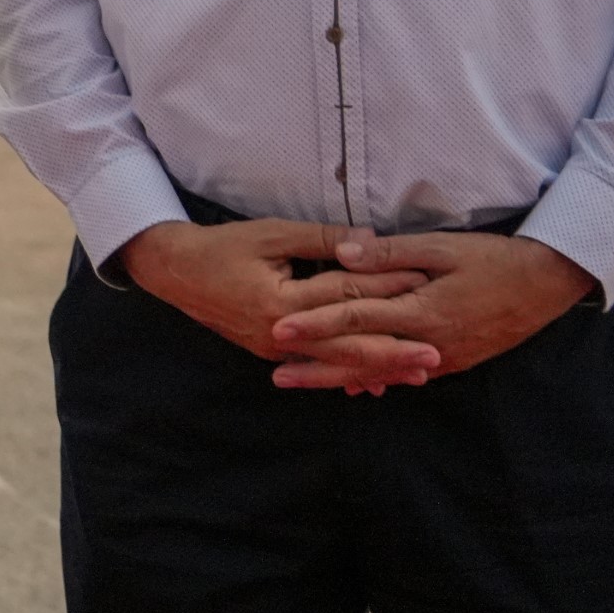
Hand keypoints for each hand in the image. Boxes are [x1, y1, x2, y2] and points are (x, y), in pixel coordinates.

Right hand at [119, 218, 440, 392]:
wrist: (178, 272)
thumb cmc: (224, 246)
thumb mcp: (272, 233)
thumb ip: (321, 239)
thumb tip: (369, 240)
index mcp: (281, 303)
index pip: (344, 296)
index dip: (385, 287)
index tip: (423, 283)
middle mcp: (281, 336)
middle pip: (347, 345)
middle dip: (394, 350)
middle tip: (435, 355)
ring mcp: (276, 351)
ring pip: (336, 363)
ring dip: (378, 368)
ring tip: (418, 374)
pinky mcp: (274, 354)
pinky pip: (318, 366)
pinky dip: (348, 371)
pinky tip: (374, 379)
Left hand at [270, 231, 596, 385]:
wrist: (546, 285)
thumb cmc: (493, 258)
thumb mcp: (441, 247)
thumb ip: (390, 255)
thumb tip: (343, 254)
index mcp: (422, 310)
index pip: (357, 317)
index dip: (316, 324)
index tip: (280, 328)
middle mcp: (429, 342)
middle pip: (362, 356)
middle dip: (317, 366)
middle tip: (276, 373)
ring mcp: (443, 357)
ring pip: (381, 371)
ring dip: (339, 377)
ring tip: (302, 382)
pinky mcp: (454, 361)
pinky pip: (405, 374)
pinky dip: (375, 379)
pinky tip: (352, 386)